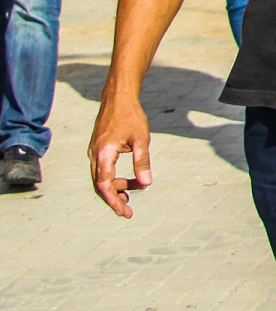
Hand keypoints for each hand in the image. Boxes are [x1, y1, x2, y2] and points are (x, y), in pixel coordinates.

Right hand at [89, 94, 152, 217]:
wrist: (118, 97)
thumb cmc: (131, 116)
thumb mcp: (141, 139)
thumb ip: (142, 162)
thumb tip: (146, 183)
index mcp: (103, 154)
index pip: (105, 185)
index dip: (113, 201)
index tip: (124, 212)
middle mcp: (94, 155)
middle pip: (100, 185)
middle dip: (114, 199)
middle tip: (128, 211)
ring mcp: (94, 152)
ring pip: (100, 178)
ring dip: (114, 188)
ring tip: (132, 194)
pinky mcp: (97, 149)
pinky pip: (102, 170)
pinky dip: (113, 179)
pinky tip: (127, 182)